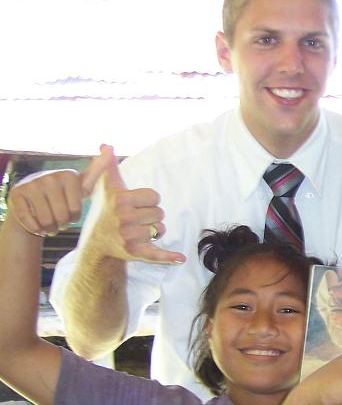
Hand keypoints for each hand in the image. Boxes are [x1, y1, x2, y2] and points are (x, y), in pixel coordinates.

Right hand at [7, 148, 111, 236]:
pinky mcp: (17, 194)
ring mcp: (32, 185)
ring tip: (51, 222)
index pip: (75, 209)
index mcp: (69, 176)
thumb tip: (110, 146)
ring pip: (47, 221)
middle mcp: (50, 178)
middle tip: (60, 219)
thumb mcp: (82, 184)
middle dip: (63, 224)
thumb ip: (98, 169)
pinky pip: (31, 222)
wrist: (33, 198)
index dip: (73, 216)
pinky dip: (36, 228)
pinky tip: (37, 223)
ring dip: (50, 228)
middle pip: (62, 217)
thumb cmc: (64, 193)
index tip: (70, 212)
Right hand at [87, 143, 185, 264]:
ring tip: (137, 231)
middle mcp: (124, 217)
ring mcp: (129, 236)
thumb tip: (106, 145)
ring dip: (154, 231)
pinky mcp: (135, 252)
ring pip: (161, 229)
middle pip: (160, 213)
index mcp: (120, 199)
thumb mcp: (105, 187)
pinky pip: (156, 254)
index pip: (155, 196)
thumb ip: (108, 165)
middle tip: (134, 220)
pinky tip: (180, 258)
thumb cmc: (105, 211)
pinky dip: (168, 257)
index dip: (147, 201)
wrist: (97, 243)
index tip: (133, 205)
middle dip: (150, 216)